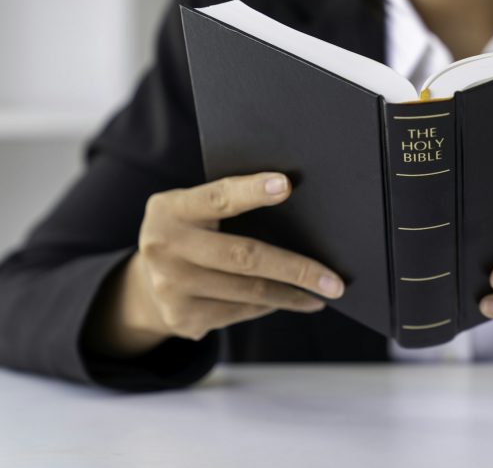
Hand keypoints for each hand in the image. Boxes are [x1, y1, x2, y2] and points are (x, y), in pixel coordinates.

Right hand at [84, 173, 344, 356]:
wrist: (147, 284)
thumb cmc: (191, 233)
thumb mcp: (193, 210)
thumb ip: (226, 205)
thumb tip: (296, 207)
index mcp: (171, 209)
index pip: (218, 197)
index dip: (252, 191)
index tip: (286, 184)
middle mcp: (165, 247)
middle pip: (245, 257)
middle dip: (297, 269)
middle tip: (335, 280)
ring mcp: (171, 287)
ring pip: (250, 291)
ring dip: (293, 293)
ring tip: (325, 292)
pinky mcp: (183, 318)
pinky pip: (242, 311)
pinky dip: (272, 305)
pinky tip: (293, 300)